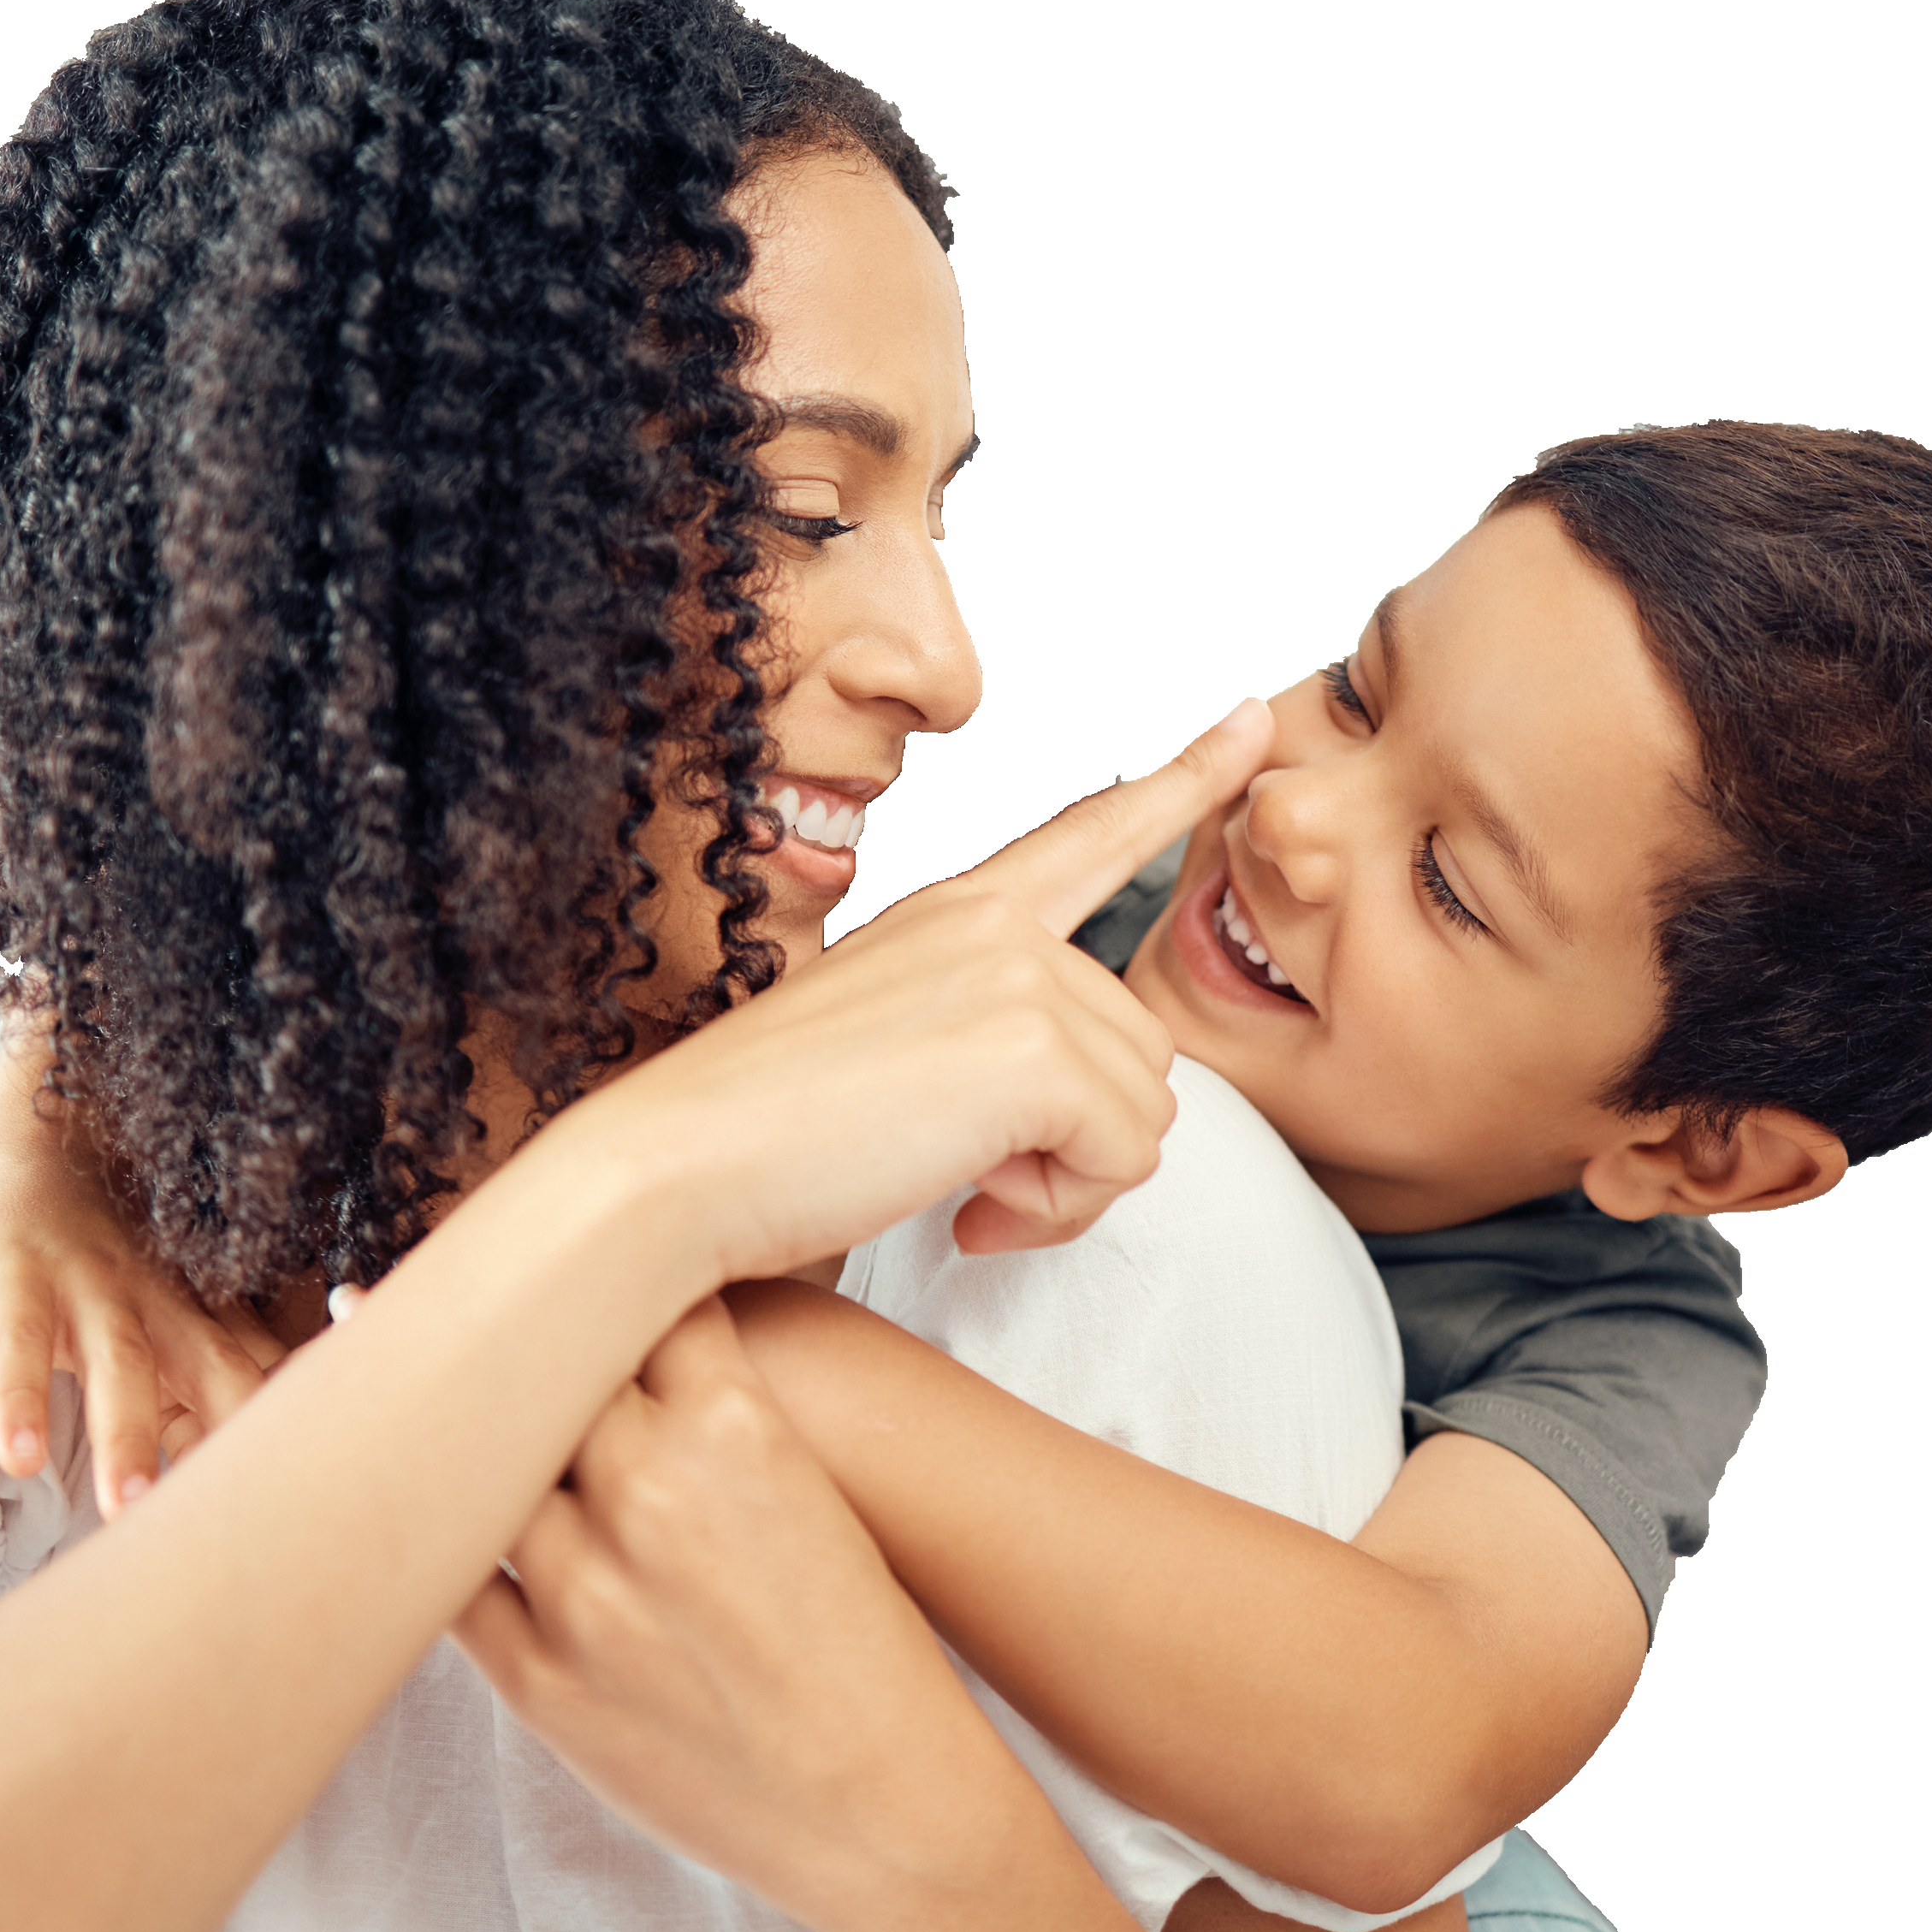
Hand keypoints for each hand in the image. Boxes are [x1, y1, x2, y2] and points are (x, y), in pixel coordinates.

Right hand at [0, 1020, 287, 1518]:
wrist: (52, 1139)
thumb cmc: (123, 1259)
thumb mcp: (183, 1316)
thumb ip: (228, 1385)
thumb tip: (278, 1471)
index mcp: (216, 1324)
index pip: (276, 1383)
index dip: (309, 1429)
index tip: (344, 1495)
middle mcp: (168, 1308)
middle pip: (216, 1381)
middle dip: (230, 1455)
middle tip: (240, 1535)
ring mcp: (95, 1291)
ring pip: (121, 1367)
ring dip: (125, 1437)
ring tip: (124, 1510)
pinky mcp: (21, 1279)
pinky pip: (19, 1344)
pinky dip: (18, 1397)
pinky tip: (17, 1457)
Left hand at [451, 1300, 1145, 1931]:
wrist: (888, 1803)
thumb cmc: (872, 1642)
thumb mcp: (814, 1481)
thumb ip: (723, 1399)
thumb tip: (642, 1330)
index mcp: (738, 1422)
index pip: (636, 1293)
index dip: (602, 1273)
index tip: (578, 1261)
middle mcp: (649, 1489)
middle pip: (546, 1363)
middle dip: (526, 1336)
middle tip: (485, 1300)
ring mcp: (582, 1587)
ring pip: (482, 1459)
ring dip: (466, 1424)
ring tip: (429, 1380)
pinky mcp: (538, 1675)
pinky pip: (456, 1578)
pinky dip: (444, 1535)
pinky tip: (439, 1504)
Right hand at [531, 695, 1275, 1284]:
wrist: (678, 1166)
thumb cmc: (761, 1134)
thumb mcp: (889, 1054)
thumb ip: (989, 1045)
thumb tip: (1076, 1116)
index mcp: (957, 916)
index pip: (1091, 837)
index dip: (1185, 782)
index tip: (1252, 721)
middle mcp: (996, 927)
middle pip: (1142, 1052)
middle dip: (1080, 1145)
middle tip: (970, 1176)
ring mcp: (1017, 975)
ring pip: (1145, 1113)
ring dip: (1068, 1182)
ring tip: (956, 1182)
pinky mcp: (1031, 1047)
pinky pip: (1121, 1158)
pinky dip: (1056, 1209)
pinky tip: (966, 1202)